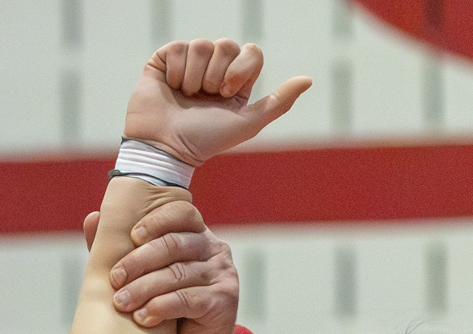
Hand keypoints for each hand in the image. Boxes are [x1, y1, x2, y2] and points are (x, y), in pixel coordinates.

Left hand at [85, 201, 238, 333]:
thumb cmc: (166, 309)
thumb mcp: (144, 276)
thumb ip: (122, 249)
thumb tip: (93, 218)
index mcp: (196, 235)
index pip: (181, 213)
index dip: (156, 221)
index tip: (132, 236)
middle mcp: (214, 250)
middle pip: (174, 244)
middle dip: (139, 261)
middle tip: (115, 279)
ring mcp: (222, 274)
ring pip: (177, 273)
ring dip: (144, 288)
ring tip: (121, 303)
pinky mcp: (224, 300)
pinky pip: (188, 299)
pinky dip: (161, 307)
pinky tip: (143, 317)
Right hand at [122, 39, 309, 167]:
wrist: (165, 148)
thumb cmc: (205, 140)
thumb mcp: (247, 124)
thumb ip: (279, 102)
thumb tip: (308, 79)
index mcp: (235, 81)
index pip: (251, 52)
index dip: (241, 69)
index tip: (227, 92)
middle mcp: (212, 69)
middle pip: (227, 45)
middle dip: (217, 75)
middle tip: (205, 98)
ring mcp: (188, 63)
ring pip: (201, 45)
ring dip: (194, 77)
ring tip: (185, 97)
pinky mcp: (164, 60)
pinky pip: (178, 47)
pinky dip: (176, 72)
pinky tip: (171, 89)